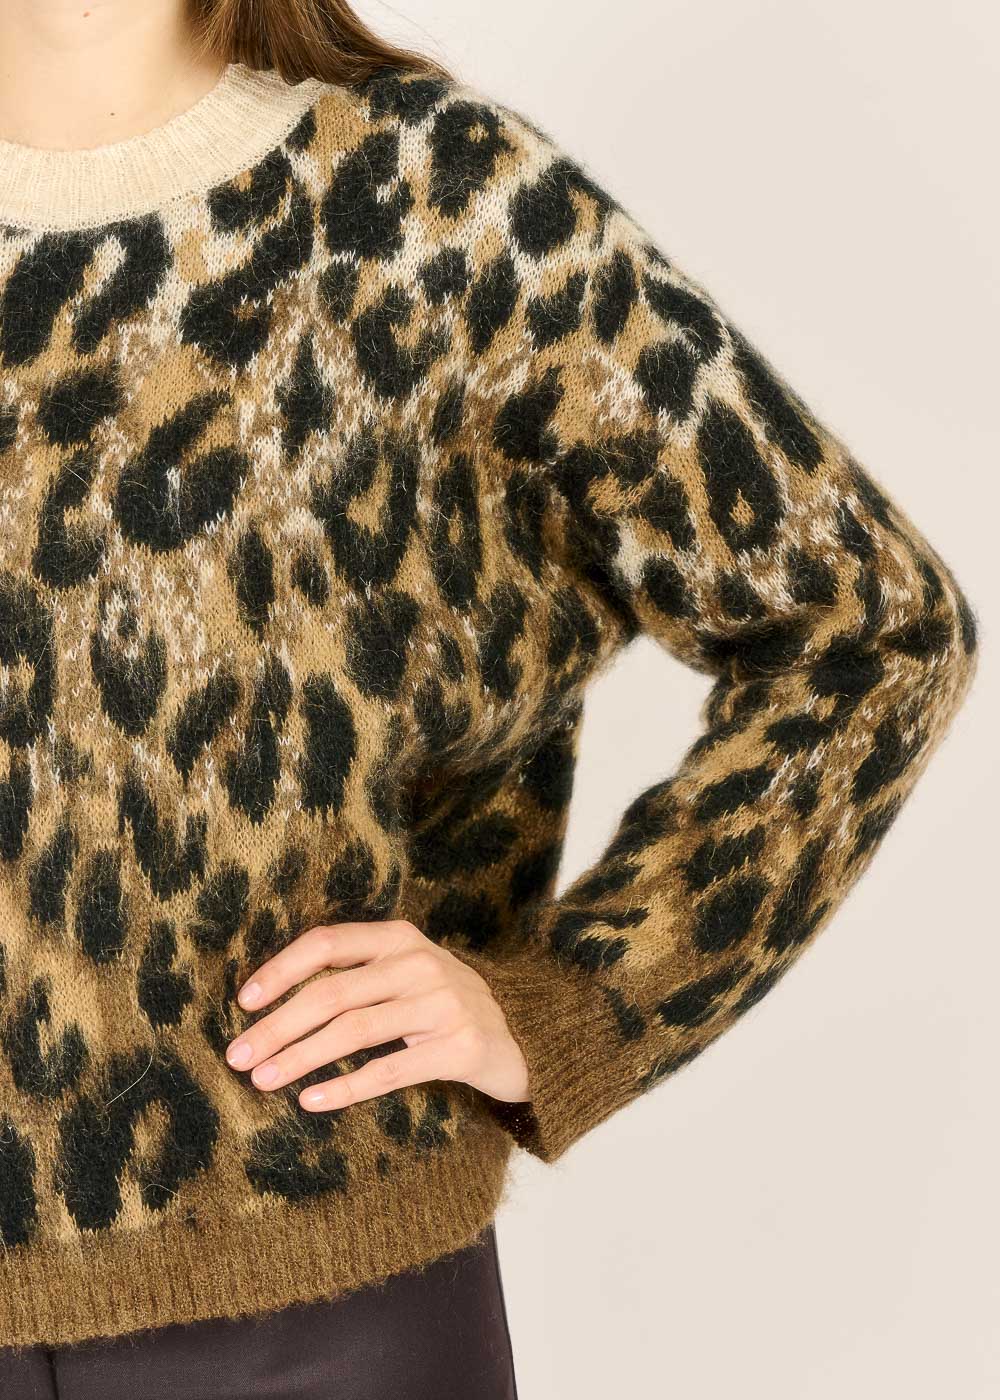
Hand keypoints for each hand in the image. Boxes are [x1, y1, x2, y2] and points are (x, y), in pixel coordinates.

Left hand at [225, 918, 530, 1112]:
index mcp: (399, 937)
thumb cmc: (444, 1004)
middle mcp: (419, 964)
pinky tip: (310, 1100)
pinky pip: (387, 1071)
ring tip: (262, 1080)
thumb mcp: (407, 971)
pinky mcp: (457, 1048)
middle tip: (238, 1056)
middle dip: (277, 1026)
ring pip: (353, 1031)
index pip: (327, 943)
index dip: (281, 970)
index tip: (244, 1002)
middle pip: (332, 993)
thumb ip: (357, 972)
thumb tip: (272, 1000)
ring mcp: (441, 1005)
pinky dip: (343, 1088)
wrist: (523, 1035)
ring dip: (299, 1058)